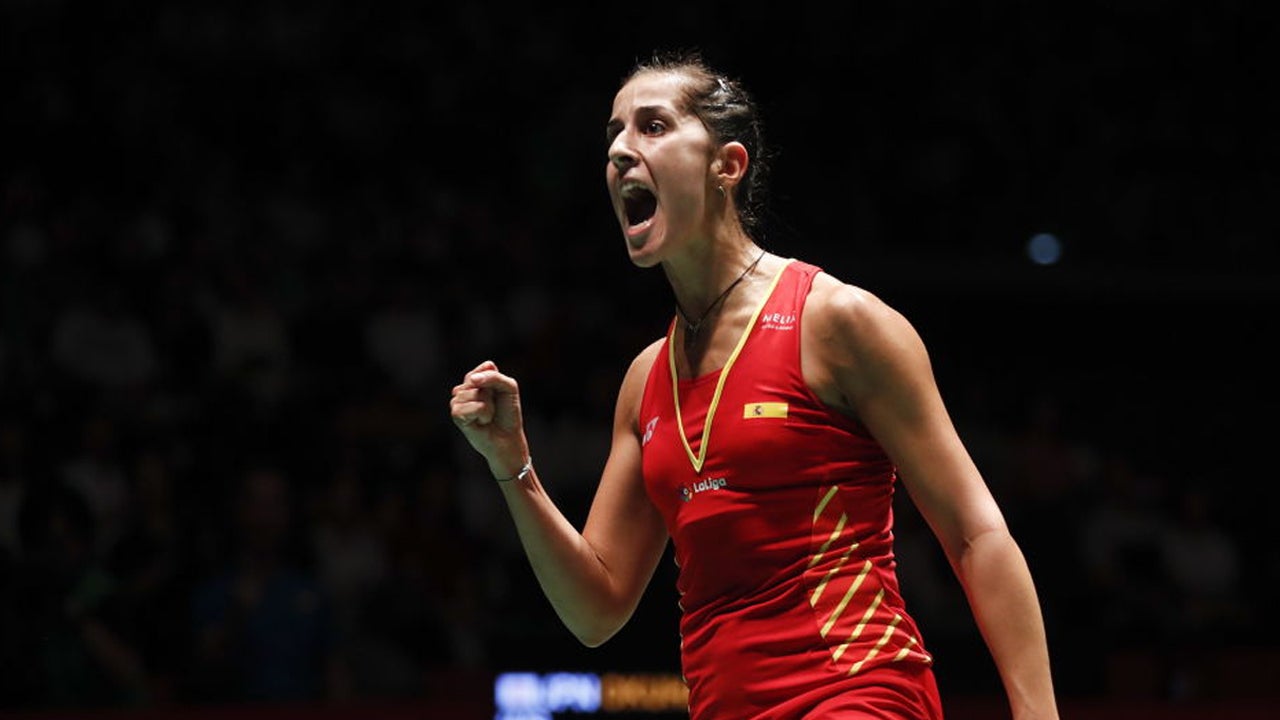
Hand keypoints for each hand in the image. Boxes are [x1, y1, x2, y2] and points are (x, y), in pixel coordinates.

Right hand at [450, 360, 529, 478]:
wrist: (507, 438)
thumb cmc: (508, 413)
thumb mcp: (508, 388)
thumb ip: (493, 376)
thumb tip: (472, 380)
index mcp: (476, 379)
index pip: (486, 366)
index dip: (497, 380)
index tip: (501, 393)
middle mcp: (464, 388)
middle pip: (479, 379)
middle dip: (492, 394)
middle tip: (494, 408)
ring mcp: (457, 401)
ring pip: (475, 393)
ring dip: (489, 406)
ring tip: (487, 416)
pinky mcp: (456, 414)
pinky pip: (473, 406)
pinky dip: (483, 414)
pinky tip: (482, 422)